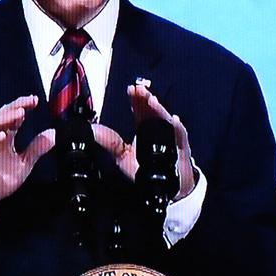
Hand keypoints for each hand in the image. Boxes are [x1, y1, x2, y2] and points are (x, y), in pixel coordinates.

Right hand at [0, 95, 54, 227]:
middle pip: (3, 116)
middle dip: (16, 107)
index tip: (35, 100)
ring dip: (6, 119)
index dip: (24, 106)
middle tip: (29, 102)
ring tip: (19, 113)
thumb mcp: (25, 163)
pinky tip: (2, 135)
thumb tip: (53, 134)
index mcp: (6, 137)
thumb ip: (37, 148)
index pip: (14, 116)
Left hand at [92, 84, 194, 199]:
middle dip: (146, 99)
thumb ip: (110, 143)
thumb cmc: (147, 169)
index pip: (139, 109)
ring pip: (165, 119)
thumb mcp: (123, 157)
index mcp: (144, 128)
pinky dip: (177, 127)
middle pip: (152, 110)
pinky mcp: (181, 147)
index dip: (135, 98)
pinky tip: (173, 120)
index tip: (131, 89)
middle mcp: (157, 128)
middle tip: (139, 90)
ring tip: (151, 101)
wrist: (167, 186)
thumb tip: (93, 131)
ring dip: (159, 109)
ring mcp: (170, 136)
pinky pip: (180, 135)